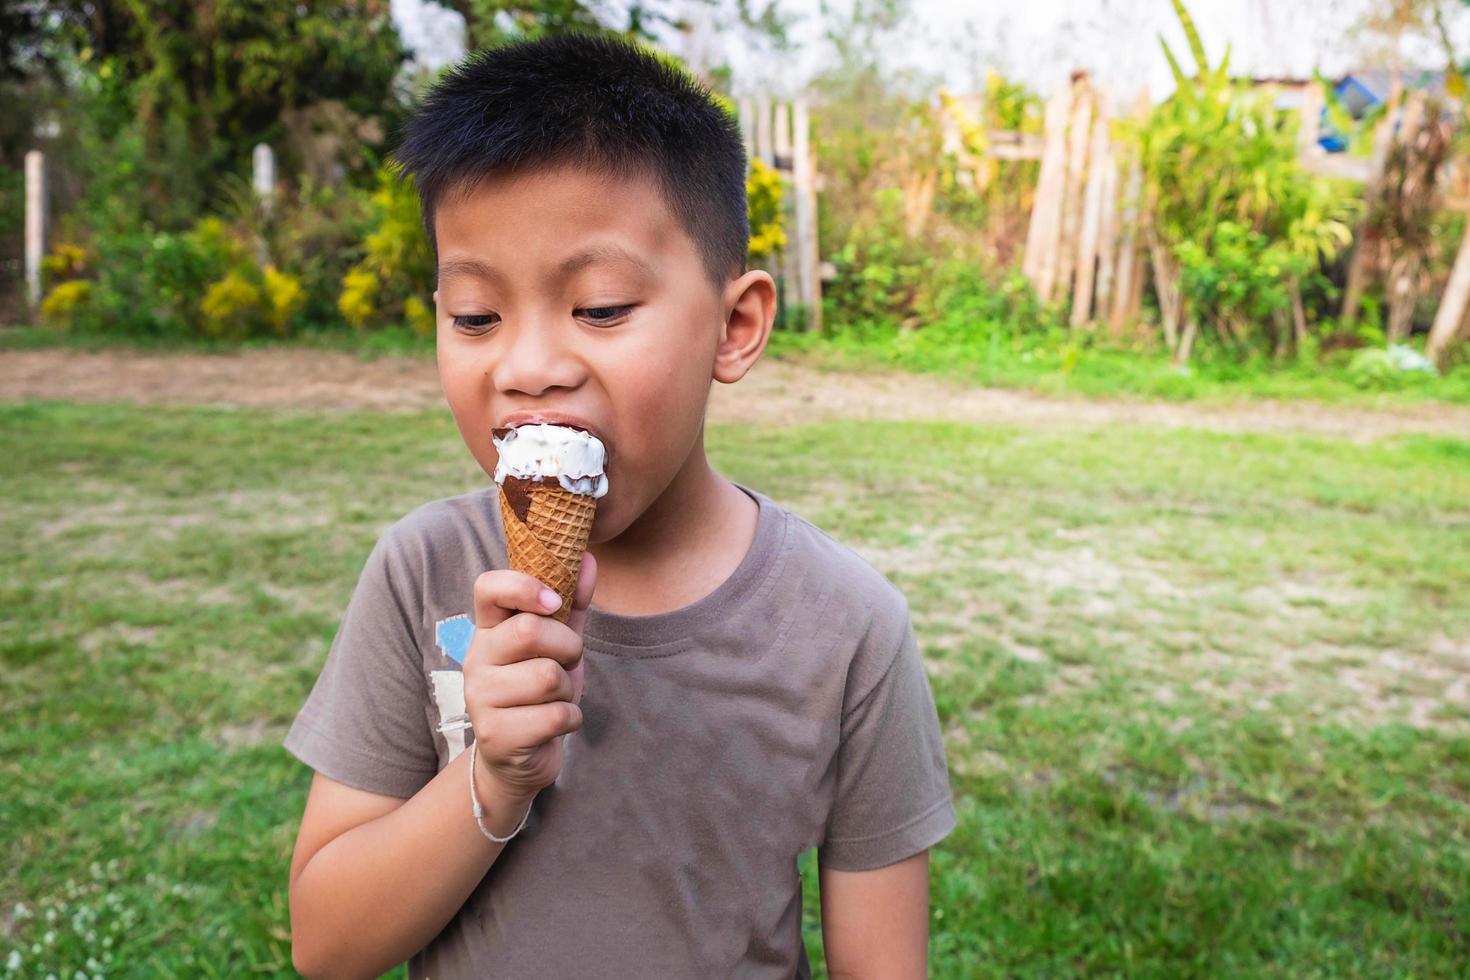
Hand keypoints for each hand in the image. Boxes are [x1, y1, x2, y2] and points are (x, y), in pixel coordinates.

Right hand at [463, 554, 596, 802]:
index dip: (524, 586)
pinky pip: (554, 716)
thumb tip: (590, 559)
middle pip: (529, 631)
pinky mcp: (495, 735)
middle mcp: (476, 659)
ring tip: (555, 699)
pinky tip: (554, 725)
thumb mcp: (558, 646)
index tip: (554, 602)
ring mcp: (480, 698)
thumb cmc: (539, 694)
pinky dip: (570, 720)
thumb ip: (572, 605)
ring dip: (568, 690)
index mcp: (489, 630)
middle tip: (566, 663)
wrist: (518, 760)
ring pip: (546, 676)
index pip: (488, 587)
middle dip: (567, 647)